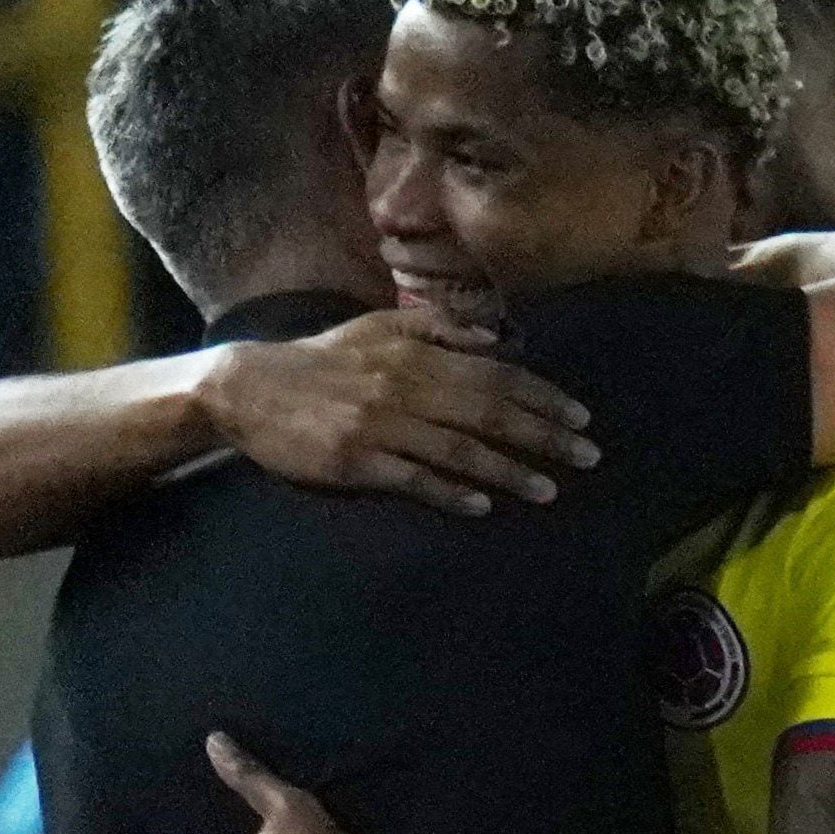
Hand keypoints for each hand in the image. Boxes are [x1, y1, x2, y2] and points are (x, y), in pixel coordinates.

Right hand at [202, 307, 596, 514]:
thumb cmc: (321, 360)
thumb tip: (496, 336)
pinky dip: (448, 492)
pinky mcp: (354, 460)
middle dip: (543, 435)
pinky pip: (411, 478)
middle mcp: (403, 387)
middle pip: (488, 412)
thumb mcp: (377, 328)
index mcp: (414, 355)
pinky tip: (481, 505)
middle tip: (589, 456)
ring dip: (508, 470)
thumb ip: (438, 329)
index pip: (494, 374)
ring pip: (457, 449)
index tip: (581, 417)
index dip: (542, 396)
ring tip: (549, 490)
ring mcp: (379, 426)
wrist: (245, 388)